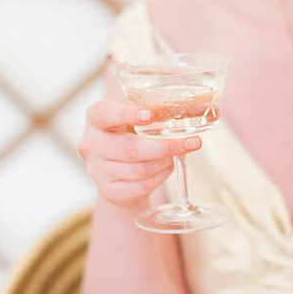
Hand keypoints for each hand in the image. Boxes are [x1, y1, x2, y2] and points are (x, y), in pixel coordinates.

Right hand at [78, 99, 200, 206]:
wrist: (115, 172)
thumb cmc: (129, 136)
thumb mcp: (135, 119)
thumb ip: (156, 110)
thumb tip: (201, 103)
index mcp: (95, 118)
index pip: (106, 113)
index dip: (127, 114)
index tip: (150, 114)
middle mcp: (91, 144)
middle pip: (130, 148)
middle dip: (165, 146)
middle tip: (192, 142)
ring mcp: (97, 170)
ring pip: (139, 169)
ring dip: (165, 162)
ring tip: (176, 155)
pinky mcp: (108, 190)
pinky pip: (141, 186)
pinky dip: (160, 177)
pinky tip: (167, 168)